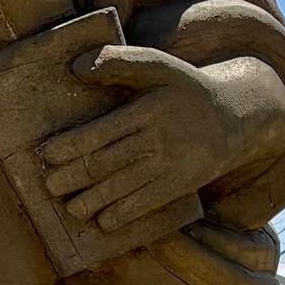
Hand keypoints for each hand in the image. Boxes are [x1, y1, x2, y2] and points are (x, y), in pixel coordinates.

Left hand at [38, 47, 248, 232]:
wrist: (234, 118)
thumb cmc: (183, 89)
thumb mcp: (156, 65)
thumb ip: (117, 62)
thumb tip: (75, 68)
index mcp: (147, 109)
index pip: (102, 131)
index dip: (72, 145)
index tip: (49, 154)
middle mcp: (158, 139)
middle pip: (107, 163)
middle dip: (74, 177)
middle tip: (50, 186)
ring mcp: (170, 165)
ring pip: (123, 187)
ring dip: (93, 201)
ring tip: (72, 208)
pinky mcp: (180, 185)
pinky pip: (147, 203)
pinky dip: (123, 214)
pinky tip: (103, 222)